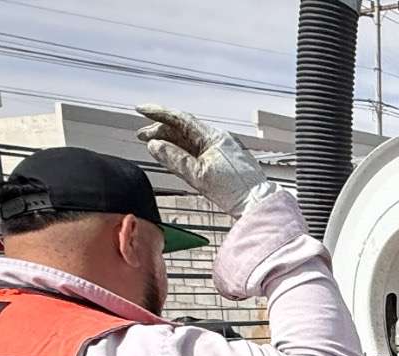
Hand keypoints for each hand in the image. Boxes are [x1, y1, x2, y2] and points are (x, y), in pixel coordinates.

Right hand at [135, 105, 274, 216]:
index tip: (141, 110)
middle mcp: (217, 140)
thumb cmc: (235, 190)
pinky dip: (182, 151)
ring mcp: (220, 150)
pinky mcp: (222, 162)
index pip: (181, 119)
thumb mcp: (199, 175)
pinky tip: (173, 156)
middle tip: (142, 135)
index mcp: (213, 137)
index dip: (159, 113)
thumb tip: (154, 146)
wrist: (258, 203)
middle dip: (161, 130)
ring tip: (153, 145)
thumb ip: (175, 159)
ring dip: (170, 141)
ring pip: (189, 141)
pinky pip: (197, 151)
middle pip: (184, 129)